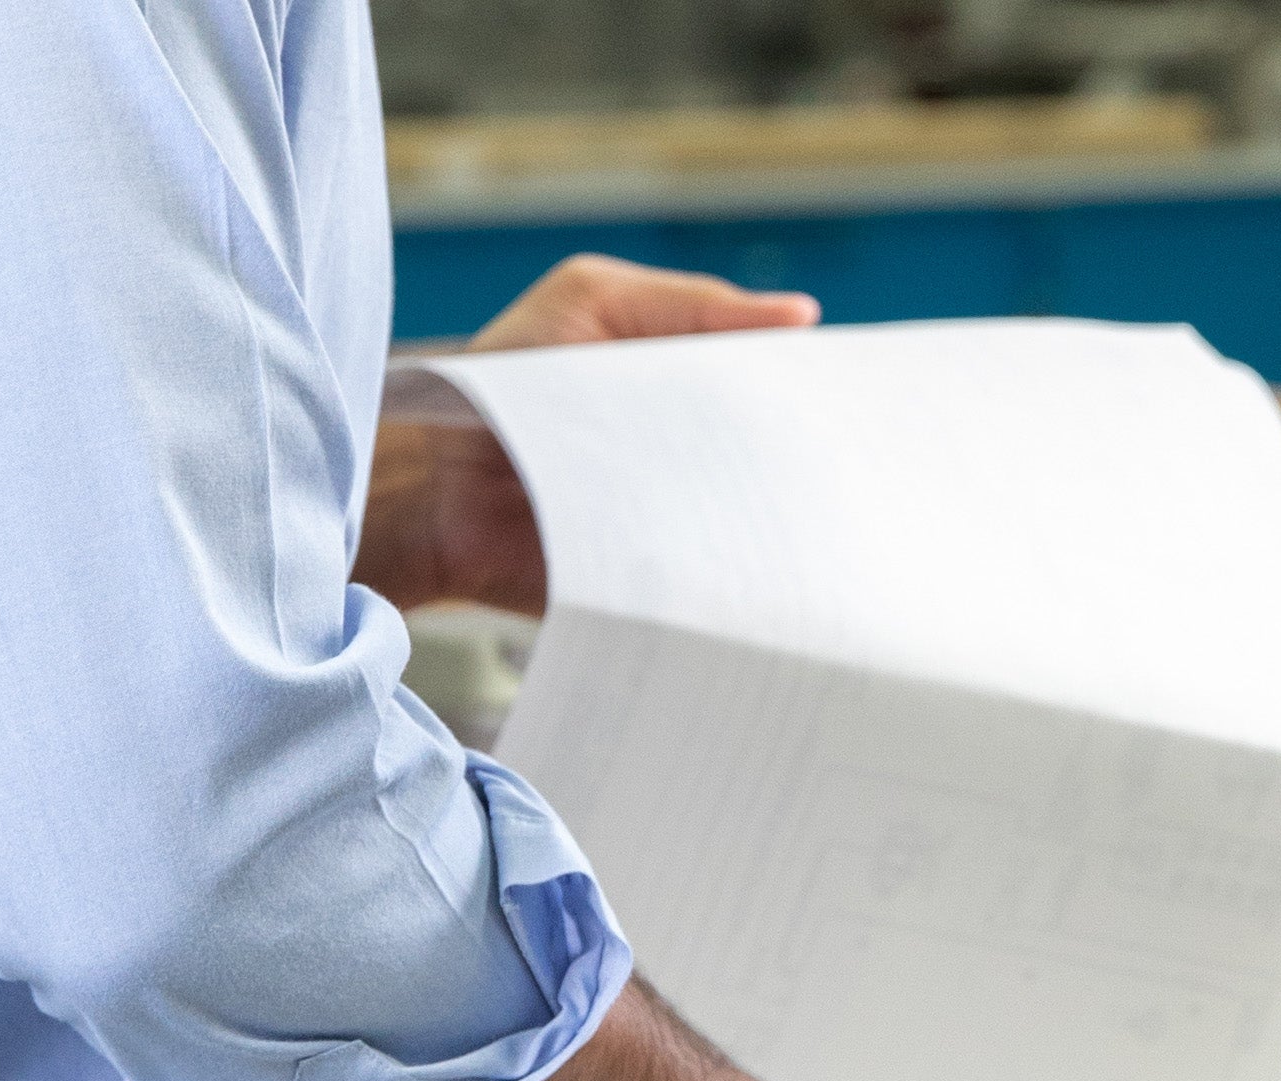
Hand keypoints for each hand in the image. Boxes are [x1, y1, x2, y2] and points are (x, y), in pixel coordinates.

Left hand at [356, 254, 818, 613]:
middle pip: (776, 456)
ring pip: (754, 518)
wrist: (429, 490)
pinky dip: (730, 569)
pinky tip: (742, 550)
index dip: (812, 386)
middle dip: (803, 452)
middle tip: (842, 451)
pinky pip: (711, 579)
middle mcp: (693, 454)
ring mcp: (678, 518)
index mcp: (689, 387)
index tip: (851, 388)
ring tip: (790, 498)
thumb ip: (690, 304)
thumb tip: (800, 314)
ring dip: (770, 511)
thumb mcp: (590, 300)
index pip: (775, 385)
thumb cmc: (500, 385)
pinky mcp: (656, 580)